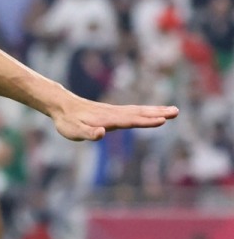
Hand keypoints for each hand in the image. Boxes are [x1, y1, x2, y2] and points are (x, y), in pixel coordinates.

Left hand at [50, 95, 177, 141]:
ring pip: (139, 110)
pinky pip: (133, 110)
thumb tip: (102, 133)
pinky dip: (146, 110)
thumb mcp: (74, 131)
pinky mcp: (113, 111)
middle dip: (158, 113)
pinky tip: (154, 111)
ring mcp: (114, 111)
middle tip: (176, 112)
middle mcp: (114, 113)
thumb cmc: (67, 121)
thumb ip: (88, 133)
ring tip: (173, 110)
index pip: (130, 121)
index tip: (162, 120)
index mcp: (107, 120)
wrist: (61, 105)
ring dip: (156, 110)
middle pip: (139, 113)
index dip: (146, 121)